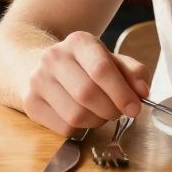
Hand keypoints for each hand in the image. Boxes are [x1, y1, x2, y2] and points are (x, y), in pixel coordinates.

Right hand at [22, 31, 151, 133]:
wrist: (44, 65)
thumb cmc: (85, 66)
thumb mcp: (112, 60)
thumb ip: (133, 73)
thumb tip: (142, 91)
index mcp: (79, 41)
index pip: (102, 69)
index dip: (122, 93)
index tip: (135, 108)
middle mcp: (54, 57)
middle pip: (88, 94)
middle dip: (111, 110)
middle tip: (118, 112)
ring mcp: (38, 79)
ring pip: (75, 115)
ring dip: (96, 121)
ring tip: (100, 113)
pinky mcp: (30, 102)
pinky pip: (63, 128)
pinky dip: (80, 129)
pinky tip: (82, 117)